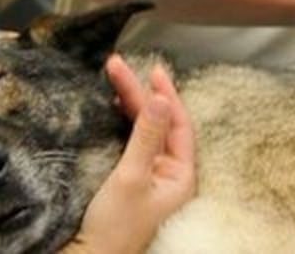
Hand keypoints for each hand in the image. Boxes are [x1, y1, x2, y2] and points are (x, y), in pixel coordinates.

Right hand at [65, 55, 195, 253]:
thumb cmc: (114, 228)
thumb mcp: (131, 176)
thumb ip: (146, 136)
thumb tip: (161, 99)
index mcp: (180, 177)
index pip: (179, 125)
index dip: (166, 95)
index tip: (152, 70)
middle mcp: (169, 175)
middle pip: (159, 123)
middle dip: (140, 94)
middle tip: (118, 66)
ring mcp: (150, 177)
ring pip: (145, 130)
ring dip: (131, 104)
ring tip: (115, 78)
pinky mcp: (131, 181)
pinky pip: (133, 142)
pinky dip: (124, 122)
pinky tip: (115, 107)